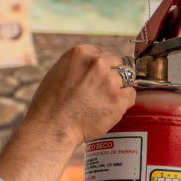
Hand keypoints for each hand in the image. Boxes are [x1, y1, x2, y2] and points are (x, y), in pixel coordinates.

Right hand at [19, 45, 136, 148]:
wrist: (52, 128)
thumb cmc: (49, 105)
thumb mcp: (58, 72)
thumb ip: (78, 67)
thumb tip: (91, 70)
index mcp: (80, 53)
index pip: (102, 53)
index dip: (100, 67)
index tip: (96, 79)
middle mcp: (97, 63)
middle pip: (118, 63)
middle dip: (113, 75)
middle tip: (103, 90)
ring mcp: (109, 81)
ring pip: (127, 79)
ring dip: (119, 89)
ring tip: (106, 101)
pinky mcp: (118, 99)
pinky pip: (131, 95)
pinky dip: (124, 102)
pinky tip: (112, 108)